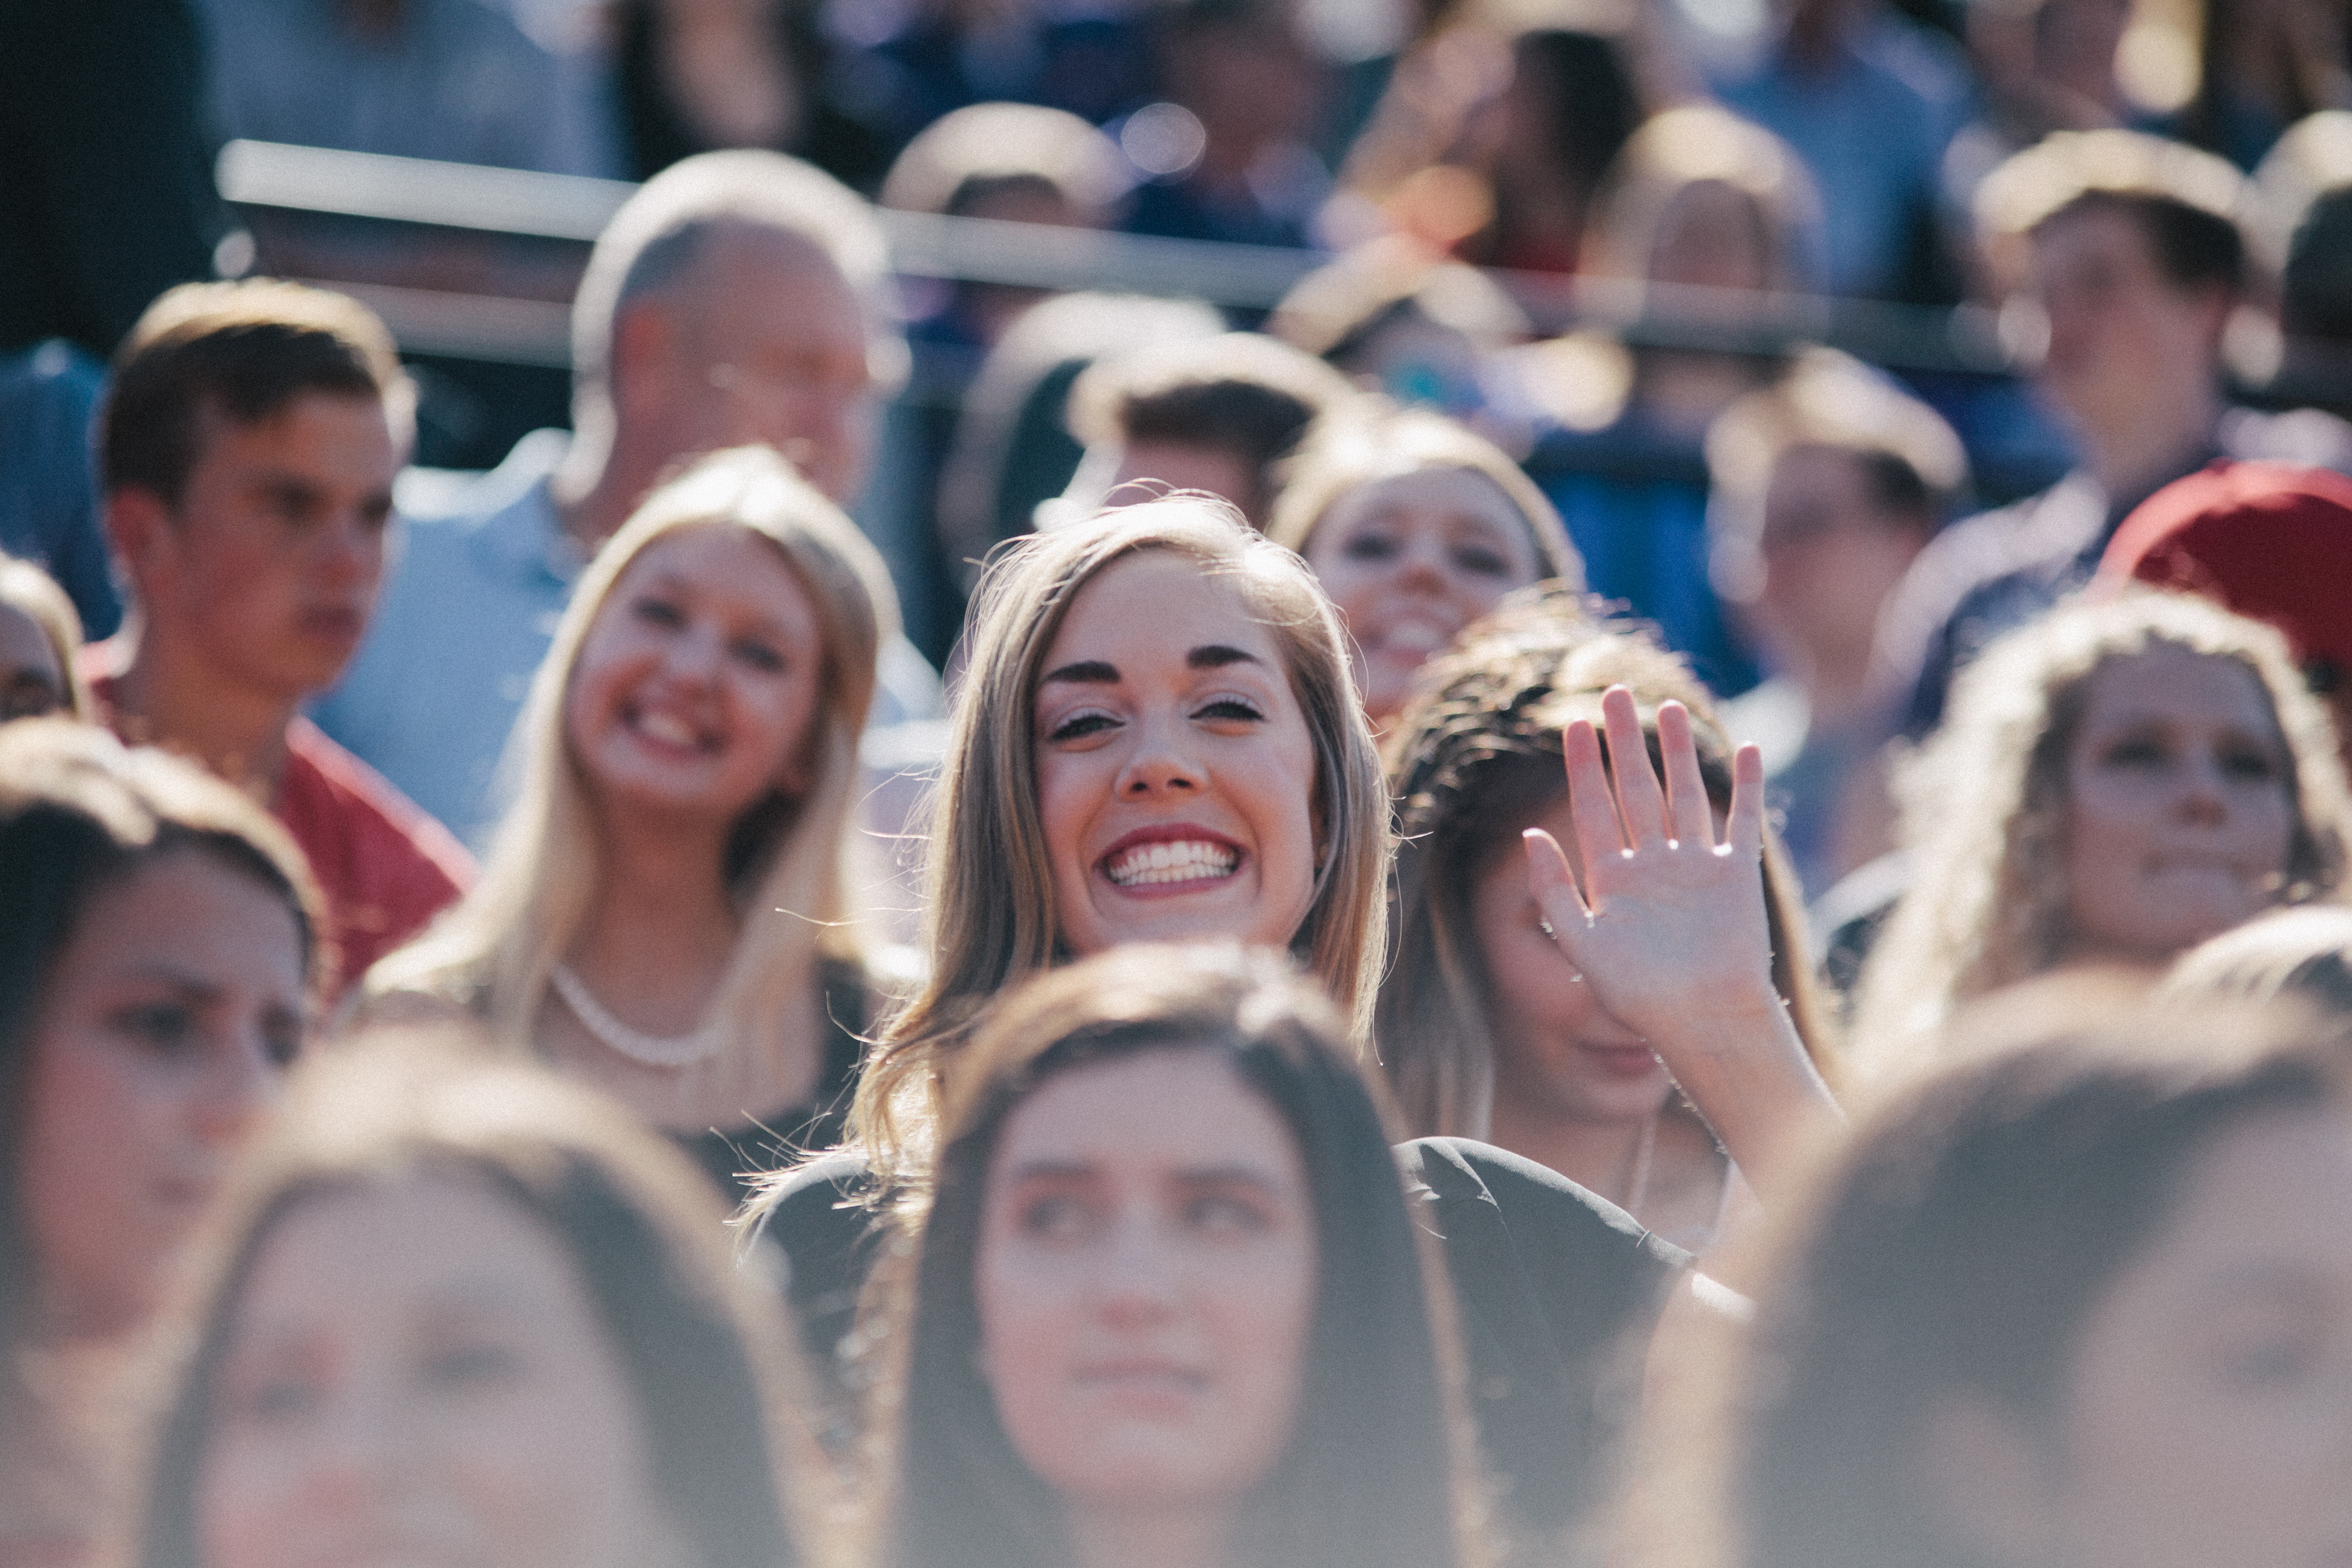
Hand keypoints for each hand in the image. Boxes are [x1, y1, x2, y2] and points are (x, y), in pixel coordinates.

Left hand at [1521, 686, 1838, 1195]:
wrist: (1700, 1021)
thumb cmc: (1639, 996)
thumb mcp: (1582, 943)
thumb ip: (1554, 890)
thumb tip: (1528, 835)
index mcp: (1612, 877)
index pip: (1594, 807)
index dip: (1584, 767)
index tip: (1575, 724)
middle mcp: (1652, 864)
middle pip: (1636, 790)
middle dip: (1625, 744)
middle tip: (1615, 694)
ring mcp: (1694, 865)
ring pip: (1683, 794)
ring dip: (1675, 753)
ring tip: (1666, 709)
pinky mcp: (1734, 874)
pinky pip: (1741, 820)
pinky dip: (1745, 786)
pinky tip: (1744, 748)